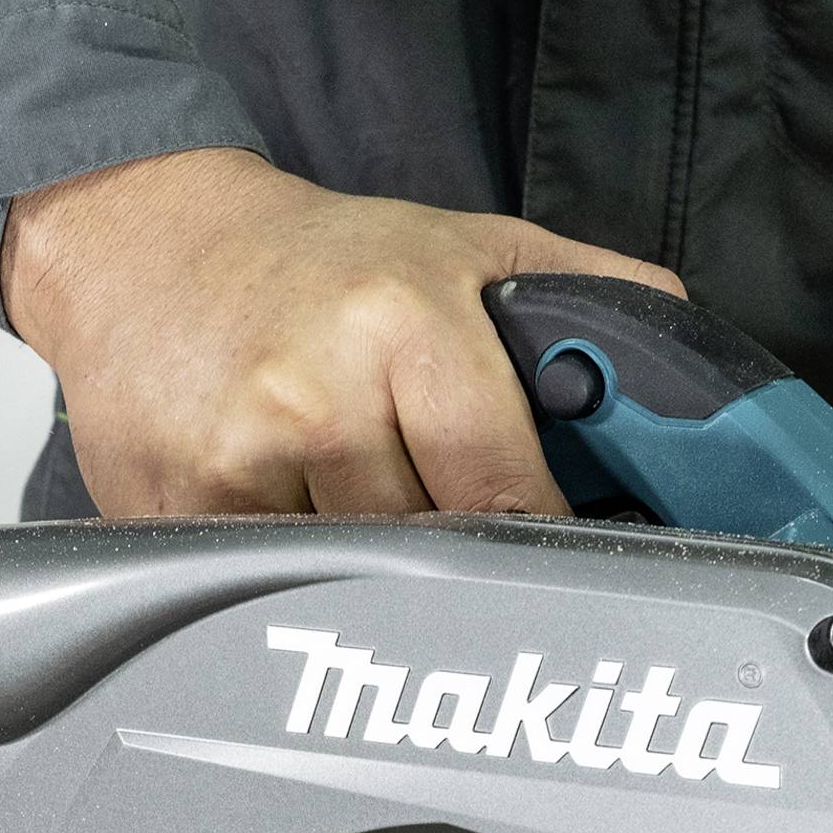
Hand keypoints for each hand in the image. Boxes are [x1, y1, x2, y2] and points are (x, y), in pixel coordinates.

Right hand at [0, 148, 682, 517]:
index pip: (504, 489)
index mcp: (404, 322)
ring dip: (369, 575)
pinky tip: (288, 525)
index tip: (563, 571)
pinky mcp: (172, 510)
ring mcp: (238, 459)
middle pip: (427, 551)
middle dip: (450, 560)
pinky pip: (266, 589)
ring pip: (350, 583)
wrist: (142, 243)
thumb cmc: (318, 260)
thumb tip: (691, 376)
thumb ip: (586, 296)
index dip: (539, 544)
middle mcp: (317, 391)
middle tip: (457, 549)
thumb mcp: (465, 246)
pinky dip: (291, 580)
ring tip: (359, 515)